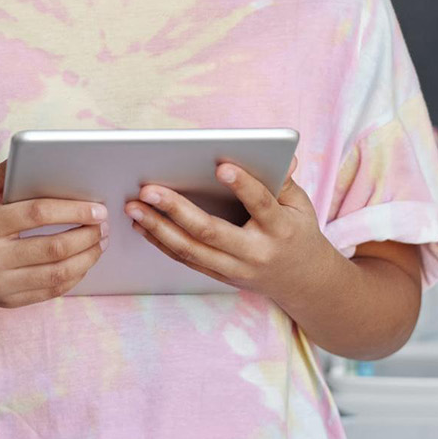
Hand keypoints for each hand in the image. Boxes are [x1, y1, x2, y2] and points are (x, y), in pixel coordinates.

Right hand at [0, 159, 108, 307]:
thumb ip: (14, 170)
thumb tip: (53, 156)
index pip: (37, 214)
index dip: (73, 210)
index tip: (98, 208)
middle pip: (53, 248)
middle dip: (88, 235)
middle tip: (105, 225)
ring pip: (57, 274)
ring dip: (87, 258)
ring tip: (101, 242)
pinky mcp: (8, 301)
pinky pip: (51, 291)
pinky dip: (75, 276)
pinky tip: (85, 261)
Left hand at [124, 155, 341, 303]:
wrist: (304, 283)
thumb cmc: (298, 232)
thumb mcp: (301, 205)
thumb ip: (285, 181)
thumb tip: (281, 155)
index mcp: (280, 229)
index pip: (261, 205)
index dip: (243, 185)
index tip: (221, 165)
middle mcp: (254, 253)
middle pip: (211, 232)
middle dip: (176, 209)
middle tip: (148, 189)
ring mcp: (235, 269)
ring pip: (191, 250)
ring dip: (157, 228)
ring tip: (133, 207)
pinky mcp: (221, 276)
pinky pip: (186, 260)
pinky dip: (161, 242)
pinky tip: (142, 225)